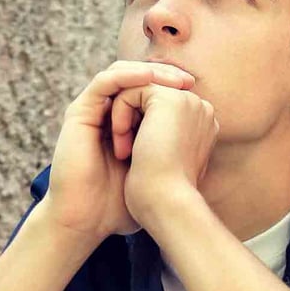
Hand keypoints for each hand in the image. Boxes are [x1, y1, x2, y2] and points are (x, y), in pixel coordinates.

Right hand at [42, 61, 194, 239]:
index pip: (149, 91)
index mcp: (127, 126)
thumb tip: (209, 135)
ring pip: (121, 73)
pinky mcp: (79, 113)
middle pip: (137, 78)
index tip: (196, 92)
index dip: (172, 86)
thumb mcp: (162, 172)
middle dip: (164, 75)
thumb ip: (178, 151)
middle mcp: (109, 115)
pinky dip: (127, 76)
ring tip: (173, 82)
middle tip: (188, 82)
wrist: (93, 217)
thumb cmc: (126, 204)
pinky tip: (148, 79)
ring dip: (149, 73)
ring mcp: (94, 113)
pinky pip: (104, 82)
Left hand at [110, 84, 218, 226]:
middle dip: (130, 121)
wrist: (166, 205)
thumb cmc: (160, 196)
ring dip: (123, 119)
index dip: (139, 127)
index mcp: (202, 125)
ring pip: (139, 92)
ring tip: (123, 152)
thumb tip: (140, 135)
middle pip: (150, 97)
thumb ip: (159, 141)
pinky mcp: (168, 98)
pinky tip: (123, 144)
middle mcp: (199, 110)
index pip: (160, 110)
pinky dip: (118, 115)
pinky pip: (130, 91)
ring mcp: (188, 101)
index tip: (133, 158)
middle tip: (125, 154)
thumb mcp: (160, 162)